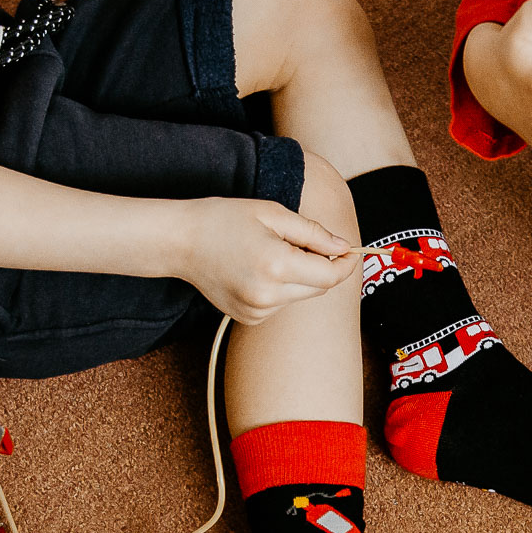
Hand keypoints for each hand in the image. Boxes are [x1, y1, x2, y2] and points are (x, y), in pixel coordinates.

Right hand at [178, 199, 355, 324]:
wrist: (180, 242)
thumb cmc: (224, 219)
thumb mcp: (273, 213)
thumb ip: (313, 233)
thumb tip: (343, 247)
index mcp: (276, 265)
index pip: (330, 276)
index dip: (345, 263)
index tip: (351, 251)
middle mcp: (268, 295)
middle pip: (319, 288)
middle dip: (322, 267)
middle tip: (304, 242)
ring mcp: (257, 311)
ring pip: (300, 296)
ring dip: (299, 277)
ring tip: (270, 253)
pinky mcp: (249, 318)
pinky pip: (281, 303)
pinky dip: (280, 288)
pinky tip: (257, 270)